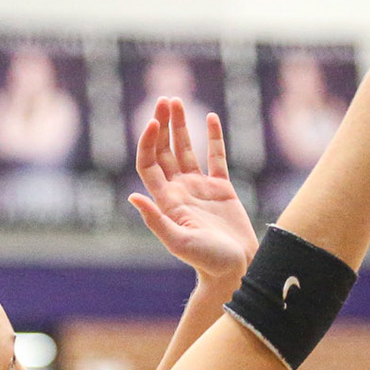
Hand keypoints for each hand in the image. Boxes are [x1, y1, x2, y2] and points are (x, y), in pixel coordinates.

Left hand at [129, 98, 257, 281]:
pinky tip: (211, 118)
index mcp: (167, 201)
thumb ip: (156, 220)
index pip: (149, 164)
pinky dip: (213, 138)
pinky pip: (216, 158)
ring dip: (181, 126)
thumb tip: (133, 198)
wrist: (236, 270)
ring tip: (176, 101)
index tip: (155, 121)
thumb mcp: (179, 242)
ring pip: (186, 150)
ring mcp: (200, 189)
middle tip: (165, 100)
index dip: (149, 141)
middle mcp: (180, 191)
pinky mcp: (221, 190)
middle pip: (165, 151)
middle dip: (163, 125)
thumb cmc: (208, 261)